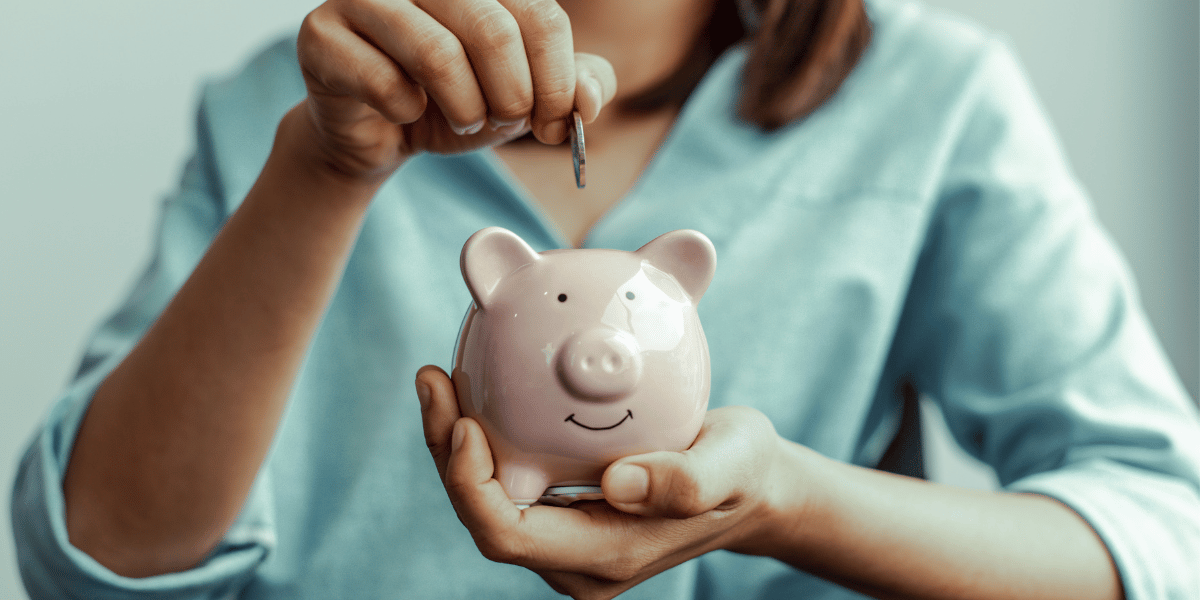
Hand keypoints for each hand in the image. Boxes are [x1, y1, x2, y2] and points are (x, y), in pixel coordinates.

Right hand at [294, 0, 616, 180]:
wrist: (382, 132)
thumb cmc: (456, 100)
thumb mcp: (526, 97)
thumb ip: (572, 88)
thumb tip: (588, 100)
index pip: (540, 15)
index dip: (556, 81)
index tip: (553, 122)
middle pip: (493, 30)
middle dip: (511, 96)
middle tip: (504, 121)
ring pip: (437, 55)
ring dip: (463, 108)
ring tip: (463, 118)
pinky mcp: (322, 35)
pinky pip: (384, 83)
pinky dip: (407, 114)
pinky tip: (405, 112)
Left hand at [415, 366, 787, 599]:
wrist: (752, 487)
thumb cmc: (744, 473)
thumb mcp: (733, 464)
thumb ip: (686, 480)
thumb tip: (616, 484)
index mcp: (606, 557)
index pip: (508, 536)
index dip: (470, 486)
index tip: (465, 422)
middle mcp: (576, 560)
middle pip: (484, 517)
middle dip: (446, 454)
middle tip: (434, 379)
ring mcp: (568, 541)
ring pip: (488, 499)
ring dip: (454, 444)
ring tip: (440, 379)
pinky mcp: (567, 515)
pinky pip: (508, 482)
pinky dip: (485, 440)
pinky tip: (477, 389)